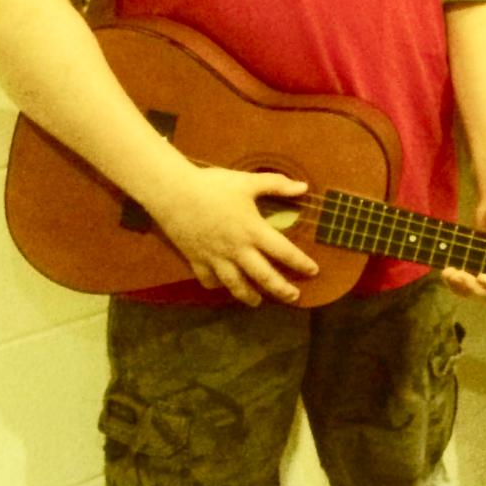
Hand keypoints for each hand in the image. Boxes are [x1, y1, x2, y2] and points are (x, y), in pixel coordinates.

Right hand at [147, 165, 318, 306]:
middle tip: (294, 298)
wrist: (172, 193)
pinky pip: (209, 280)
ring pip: (236, 285)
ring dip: (249, 296)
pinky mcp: (196, 260)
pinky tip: (223, 286)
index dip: (300, 263)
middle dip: (281, 289)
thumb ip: (277, 185)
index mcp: (253, 231)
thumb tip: (304, 186)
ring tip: (258, 302)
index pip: (284, 252)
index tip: (313, 271)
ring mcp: (215, 258)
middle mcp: (237, 250)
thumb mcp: (248, 182)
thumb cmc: (212, 185)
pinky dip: (218, 286)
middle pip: (264, 276)